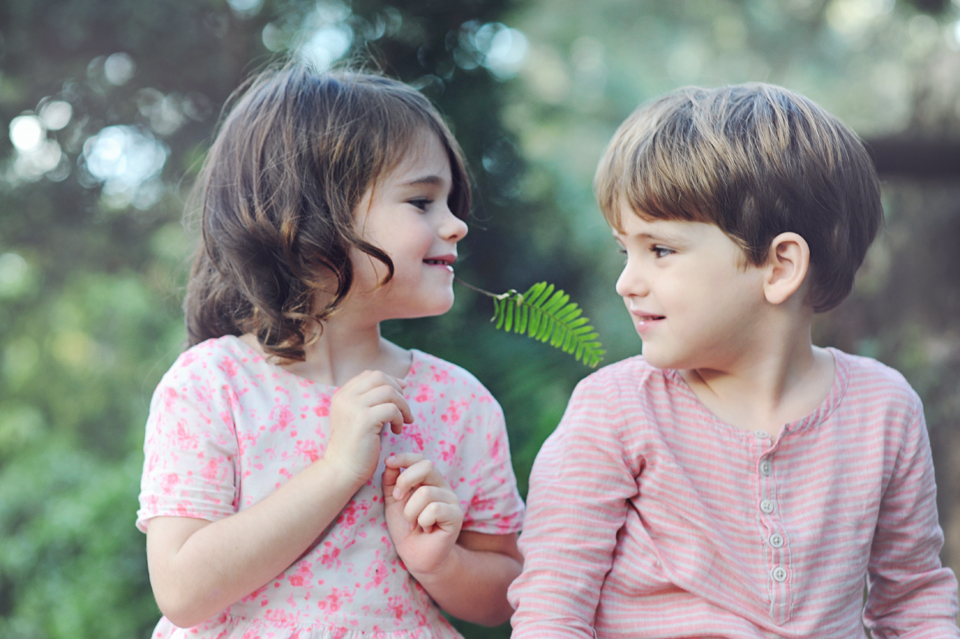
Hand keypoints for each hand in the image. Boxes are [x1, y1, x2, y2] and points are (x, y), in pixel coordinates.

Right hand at [324, 371, 412, 485]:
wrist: (342, 470)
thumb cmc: (354, 448)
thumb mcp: (358, 418)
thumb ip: (370, 401)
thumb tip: (399, 384)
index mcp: (342, 395)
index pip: (369, 375)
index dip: (389, 380)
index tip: (401, 392)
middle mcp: (345, 397)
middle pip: (379, 377)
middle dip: (397, 390)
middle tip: (404, 409)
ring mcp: (354, 407)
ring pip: (389, 391)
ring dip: (402, 406)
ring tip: (403, 422)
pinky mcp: (364, 419)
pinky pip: (392, 409)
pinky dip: (399, 418)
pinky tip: (396, 431)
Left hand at [382, 453, 462, 575]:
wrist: (416, 557)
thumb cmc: (405, 529)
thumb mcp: (393, 503)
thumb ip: (391, 482)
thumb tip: (389, 462)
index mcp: (428, 481)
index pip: (420, 459)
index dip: (405, 457)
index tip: (388, 462)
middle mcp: (442, 487)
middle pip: (427, 466)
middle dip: (405, 480)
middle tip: (397, 499)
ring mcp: (451, 500)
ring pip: (426, 493)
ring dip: (411, 511)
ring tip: (412, 524)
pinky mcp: (456, 515)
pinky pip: (434, 509)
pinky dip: (422, 521)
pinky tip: (426, 530)